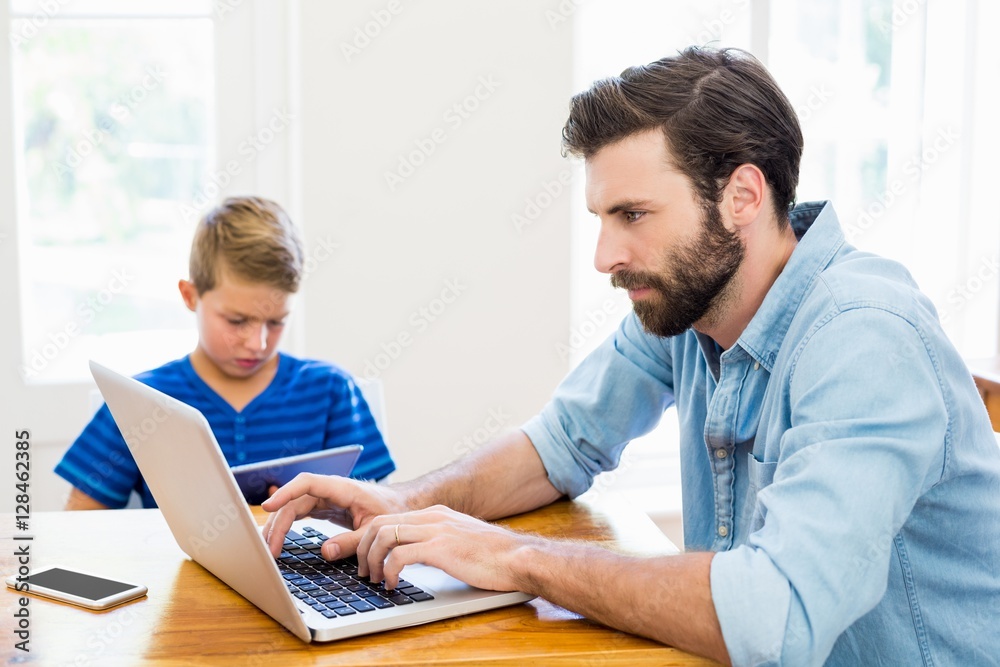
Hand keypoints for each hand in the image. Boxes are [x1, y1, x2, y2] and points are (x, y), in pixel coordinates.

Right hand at [261, 473, 409, 559]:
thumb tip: (325, 551)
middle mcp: (329, 490)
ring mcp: (324, 498)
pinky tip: (277, 541)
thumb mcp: (375, 529)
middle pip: (294, 500)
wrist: (401, 505)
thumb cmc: (391, 511)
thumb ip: (352, 541)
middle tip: (269, 550)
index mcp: (342, 488)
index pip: (307, 483)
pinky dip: (287, 527)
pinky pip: (299, 513)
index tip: (268, 507)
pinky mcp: (323, 507)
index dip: (285, 493)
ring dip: (278, 526)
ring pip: (293, 507)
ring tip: (268, 549)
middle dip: (278, 523)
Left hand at [356, 505, 535, 591]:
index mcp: (435, 513)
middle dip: (363, 549)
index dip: (369, 539)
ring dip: (372, 560)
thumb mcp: (459, 540)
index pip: (389, 518)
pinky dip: (389, 571)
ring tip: (374, 579)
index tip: (366, 559)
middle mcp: (432, 516)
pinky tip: (392, 583)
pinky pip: (400, 556)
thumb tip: (416, 555)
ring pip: (384, 536)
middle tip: (364, 572)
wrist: (518, 557)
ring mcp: (436, 530)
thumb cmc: (493, 556)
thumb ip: (438, 540)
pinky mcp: (441, 548)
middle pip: (379, 523)